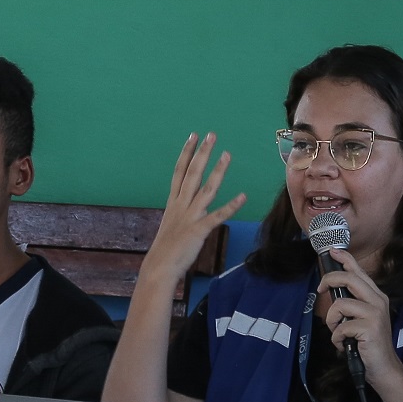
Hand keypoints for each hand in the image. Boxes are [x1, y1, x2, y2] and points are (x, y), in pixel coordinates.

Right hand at [141, 134, 245, 287]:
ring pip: (206, 189)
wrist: (160, 266)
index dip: (186, 153)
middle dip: (202, 153)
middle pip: (192, 173)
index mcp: (174, 202)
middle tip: (211, 135)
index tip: (193, 136)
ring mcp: (190, 216)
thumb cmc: (167, 247)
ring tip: (227, 154)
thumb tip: (186, 203)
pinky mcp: (199, 230)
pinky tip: (243, 196)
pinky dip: (231, 206)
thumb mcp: (172, 222)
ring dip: (217, 171)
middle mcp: (181, 205)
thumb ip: (181, 210)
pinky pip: (217, 216)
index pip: (179, 171)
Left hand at [317, 252, 402, 384]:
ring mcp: (375, 314)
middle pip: (349, 279)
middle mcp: (378, 300)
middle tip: (320, 290)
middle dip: (329, 281)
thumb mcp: (361, 318)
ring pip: (340, 305)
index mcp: (376, 296)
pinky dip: (337, 339)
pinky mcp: (370, 328)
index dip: (345, 259)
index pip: (359, 271)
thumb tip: (332, 288)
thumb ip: (352, 303)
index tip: (332, 251)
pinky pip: (341, 327)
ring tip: (338, 333)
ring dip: (332, 322)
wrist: (383, 367)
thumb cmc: (368, 343)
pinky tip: (345, 345)